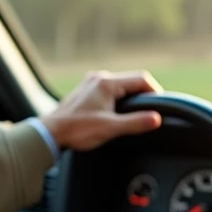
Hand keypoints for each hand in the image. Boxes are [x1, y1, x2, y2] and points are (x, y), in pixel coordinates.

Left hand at [40, 70, 162, 151]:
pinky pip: (109, 89)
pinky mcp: (86, 91)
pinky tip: (118, 112)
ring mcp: (91, 83)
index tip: (160, 107)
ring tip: (137, 113)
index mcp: (107, 83)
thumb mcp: (110, 128)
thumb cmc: (77, 130)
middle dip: (144, 94)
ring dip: (131, 96)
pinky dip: (119, 98)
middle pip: (132, 80)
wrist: (51, 133)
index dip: (155, 93)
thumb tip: (157, 118)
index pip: (141, 79)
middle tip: (151, 111)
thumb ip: (136, 122)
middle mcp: (99, 78)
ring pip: (120, 85)